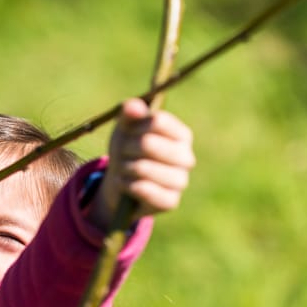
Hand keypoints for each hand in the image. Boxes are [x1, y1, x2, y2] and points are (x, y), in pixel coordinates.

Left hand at [89, 98, 195, 228]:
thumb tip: (132, 105)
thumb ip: (130, 113)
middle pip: (148, 143)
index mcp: (181, 135)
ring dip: (124, 167)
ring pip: (143, 168)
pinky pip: (143, 189)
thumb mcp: (126, 128)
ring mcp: (181, 181)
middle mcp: (186, 157)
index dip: (135, 125)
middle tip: (123, 153)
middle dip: (126, 147)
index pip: (158, 121)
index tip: (128, 131)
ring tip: (125, 169)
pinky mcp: (171, 201)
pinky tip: (127, 184)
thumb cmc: (127, 150)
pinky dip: (127, 185)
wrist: (120, 183)